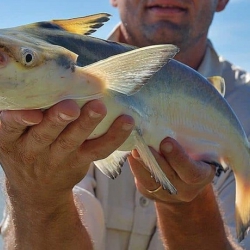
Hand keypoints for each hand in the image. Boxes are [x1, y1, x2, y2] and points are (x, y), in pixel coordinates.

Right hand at [0, 99, 133, 206]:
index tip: (33, 113)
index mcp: (12, 139)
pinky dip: (114, 137)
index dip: (20, 120)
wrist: (37, 190)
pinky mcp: (79, 162)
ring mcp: (59, 159)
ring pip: (73, 142)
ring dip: (87, 124)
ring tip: (99, 107)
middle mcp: (33, 150)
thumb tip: (45, 78)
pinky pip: (98, 151)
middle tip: (71, 107)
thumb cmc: (27, 150)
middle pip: (45, 134)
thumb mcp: (14, 137)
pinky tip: (127, 122)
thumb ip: (23, 114)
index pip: (10, 128)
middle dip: (58, 120)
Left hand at [128, 137, 215, 202]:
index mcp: (201, 176)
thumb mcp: (198, 151)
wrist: (186, 183)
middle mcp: (186, 190)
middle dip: (155, 158)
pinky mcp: (151, 194)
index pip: (192, 171)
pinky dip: (135, 167)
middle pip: (168, 176)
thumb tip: (167, 123)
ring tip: (134, 147)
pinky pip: (142, 182)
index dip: (178, 157)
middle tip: (144, 143)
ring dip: (141, 163)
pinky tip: (131, 154)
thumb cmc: (194, 158)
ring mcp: (167, 195)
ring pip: (152, 181)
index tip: (166, 142)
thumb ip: (188, 142)